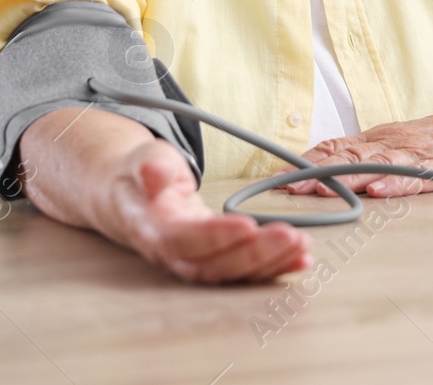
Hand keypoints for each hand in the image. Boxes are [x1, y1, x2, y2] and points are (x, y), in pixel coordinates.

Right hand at [22, 108, 311, 284]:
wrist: (130, 195)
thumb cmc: (140, 176)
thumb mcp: (143, 158)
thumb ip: (152, 166)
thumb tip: (153, 173)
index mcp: (151, 228)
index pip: (182, 240)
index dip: (214, 237)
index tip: (247, 224)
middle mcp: (172, 255)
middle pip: (212, 266)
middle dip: (254, 255)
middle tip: (289, 236)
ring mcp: (193, 262)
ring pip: (231, 274)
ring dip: (270, 264)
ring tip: (301, 246)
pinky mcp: (215, 260)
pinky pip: (243, 271)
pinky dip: (274, 267)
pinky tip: (301, 258)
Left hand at [279, 106, 432, 197]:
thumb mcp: (397, 146)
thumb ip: (364, 156)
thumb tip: (321, 168)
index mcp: (379, 140)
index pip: (336, 148)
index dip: (306, 162)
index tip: (277, 176)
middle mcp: (393, 144)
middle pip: (348, 156)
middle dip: (315, 172)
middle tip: (287, 185)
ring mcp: (417, 154)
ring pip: (376, 165)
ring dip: (345, 178)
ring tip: (320, 188)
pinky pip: (416, 177)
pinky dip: (396, 183)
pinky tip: (378, 189)